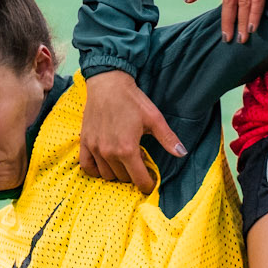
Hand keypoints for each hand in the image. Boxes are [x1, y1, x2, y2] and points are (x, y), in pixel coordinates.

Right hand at [79, 69, 184, 193]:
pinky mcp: (85, 142)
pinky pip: (87, 167)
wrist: (108, 84)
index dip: (148, 184)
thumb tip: (182, 153)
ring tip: (124, 159)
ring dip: (117, 172)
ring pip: (107, 175)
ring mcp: (95, 148)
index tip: (151, 181)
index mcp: (127, 149)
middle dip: (134, 175)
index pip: (139, 180)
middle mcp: (109, 152)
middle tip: (139, 161)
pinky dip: (96, 170)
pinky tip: (105, 164)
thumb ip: (168, 138)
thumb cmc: (132, 100)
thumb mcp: (154, 118)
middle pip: (123, 178)